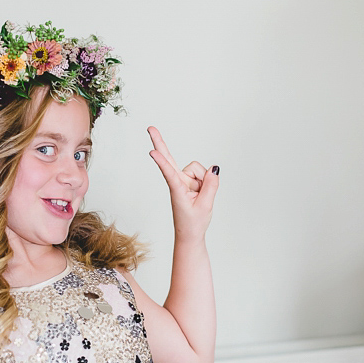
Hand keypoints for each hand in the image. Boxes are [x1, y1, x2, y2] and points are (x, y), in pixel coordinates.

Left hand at [147, 126, 218, 243]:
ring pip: (198, 169)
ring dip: (203, 181)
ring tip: (200, 198)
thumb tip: (213, 168)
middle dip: (160, 142)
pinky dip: (205, 182)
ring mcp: (182, 181)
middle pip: (169, 158)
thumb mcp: (205, 206)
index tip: (151, 152)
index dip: (162, 162)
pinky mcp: (187, 182)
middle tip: (150, 127)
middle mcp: (177, 182)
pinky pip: (202, 175)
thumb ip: (210, 186)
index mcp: (176, 190)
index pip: (168, 172)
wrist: (190, 235)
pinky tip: (201, 194)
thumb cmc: (193, 223)